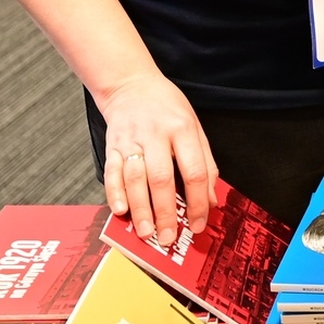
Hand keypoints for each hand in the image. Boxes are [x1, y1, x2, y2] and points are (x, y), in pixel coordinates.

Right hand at [96, 71, 216, 240]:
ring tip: (146, 232)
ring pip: (135, 179)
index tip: (199, 224)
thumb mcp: (195, 128)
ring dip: (140, 209)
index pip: (195, 171)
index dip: (198, 201)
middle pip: (162, 178)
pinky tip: (120, 211)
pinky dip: (115, 193)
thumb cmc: (167, 108)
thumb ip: (205, 163)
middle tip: (169, 238)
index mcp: (183, 130)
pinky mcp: (112, 146)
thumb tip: (211, 200)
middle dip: (166, 212)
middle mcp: (156, 135)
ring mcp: (131, 140)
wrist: (131, 85)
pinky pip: (112, 172)